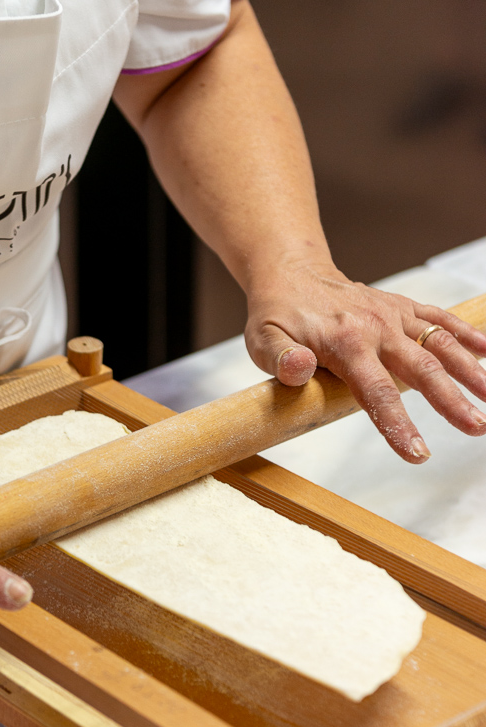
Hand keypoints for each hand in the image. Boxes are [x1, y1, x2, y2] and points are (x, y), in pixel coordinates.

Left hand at [245, 263, 485, 461]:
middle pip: (422, 369)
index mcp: (345, 343)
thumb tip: (298, 369)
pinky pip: (440, 318)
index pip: (377, 392)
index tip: (417, 453)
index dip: (398, 424)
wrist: (292, 273)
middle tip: (477, 428)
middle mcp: (377, 327)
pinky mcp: (403, 307)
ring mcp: (393, 315)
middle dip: (452, 401)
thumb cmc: (277, 314)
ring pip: (440, 343)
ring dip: (470, 370)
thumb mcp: (262, 339)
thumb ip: (279, 358)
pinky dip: (466, 334)